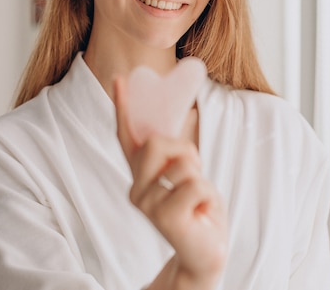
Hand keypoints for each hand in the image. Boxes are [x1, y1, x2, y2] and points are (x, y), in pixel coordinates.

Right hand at [113, 78, 227, 287]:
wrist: (206, 250)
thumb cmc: (197, 210)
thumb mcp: (189, 173)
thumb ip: (180, 149)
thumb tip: (188, 111)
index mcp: (142, 174)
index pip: (127, 136)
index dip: (124, 107)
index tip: (121, 79)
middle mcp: (136, 187)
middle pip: (157, 141)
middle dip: (184, 150)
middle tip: (192, 174)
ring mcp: (146, 204)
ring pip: (182, 162)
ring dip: (200, 176)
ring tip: (196, 198)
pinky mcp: (164, 218)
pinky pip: (196, 184)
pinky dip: (208, 195)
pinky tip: (199, 213)